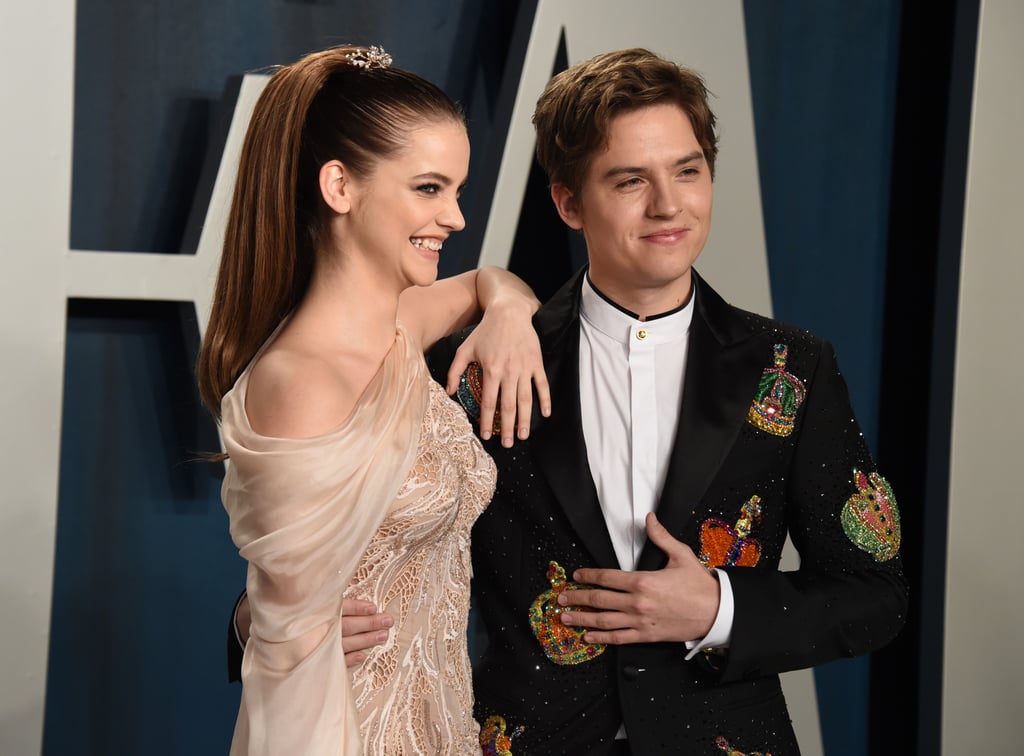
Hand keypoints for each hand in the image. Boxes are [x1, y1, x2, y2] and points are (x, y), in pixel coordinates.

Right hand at [236, 594, 391, 667]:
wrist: (261, 626)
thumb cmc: (289, 605)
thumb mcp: (302, 591)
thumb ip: (319, 584)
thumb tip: (339, 559)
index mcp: (312, 609)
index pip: (338, 608)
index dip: (356, 607)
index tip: (373, 607)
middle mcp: (313, 628)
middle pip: (346, 626)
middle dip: (368, 624)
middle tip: (388, 621)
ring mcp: (313, 645)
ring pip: (343, 644)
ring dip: (364, 641)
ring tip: (382, 636)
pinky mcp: (311, 658)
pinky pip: (332, 661)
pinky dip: (348, 659)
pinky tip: (362, 657)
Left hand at [446, 301, 550, 446]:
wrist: (509, 312)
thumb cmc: (485, 331)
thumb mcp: (465, 348)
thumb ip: (455, 371)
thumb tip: (450, 392)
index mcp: (491, 370)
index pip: (489, 402)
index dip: (488, 421)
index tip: (486, 436)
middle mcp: (509, 372)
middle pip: (508, 406)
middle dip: (507, 427)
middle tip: (508, 444)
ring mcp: (524, 368)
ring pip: (526, 399)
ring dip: (525, 419)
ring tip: (524, 435)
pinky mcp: (536, 363)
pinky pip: (542, 385)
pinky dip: (545, 400)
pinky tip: (546, 414)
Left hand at [557, 513, 719, 644]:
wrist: (716, 612)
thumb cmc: (699, 584)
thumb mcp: (680, 555)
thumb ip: (661, 536)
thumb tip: (649, 518)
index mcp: (642, 581)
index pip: (606, 577)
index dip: (588, 576)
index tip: (576, 575)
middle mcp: (637, 602)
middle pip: (599, 600)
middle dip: (577, 598)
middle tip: (561, 598)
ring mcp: (640, 621)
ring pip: (604, 621)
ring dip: (582, 619)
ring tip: (565, 617)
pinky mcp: (647, 635)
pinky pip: (619, 638)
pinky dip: (601, 638)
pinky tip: (588, 637)